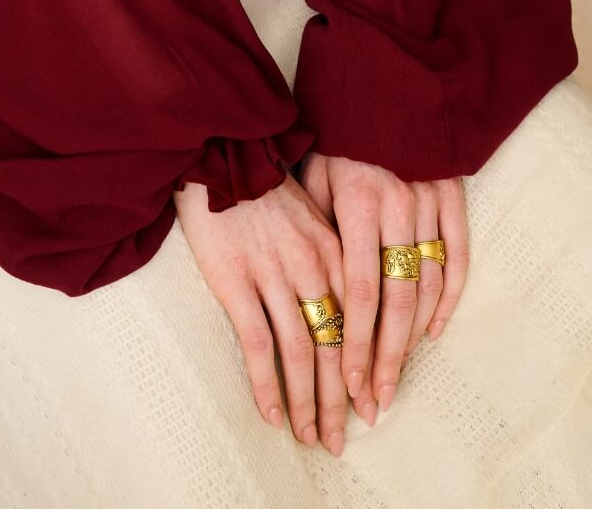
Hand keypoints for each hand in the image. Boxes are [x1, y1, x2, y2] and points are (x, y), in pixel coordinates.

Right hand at [173, 173, 350, 455]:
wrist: (220, 153)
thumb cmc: (266, 186)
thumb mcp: (315, 213)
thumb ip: (334, 256)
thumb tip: (349, 309)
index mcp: (337, 248)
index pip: (363, 323)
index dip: (368, 369)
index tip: (371, 405)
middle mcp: (312, 265)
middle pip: (337, 345)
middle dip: (342, 398)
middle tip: (341, 437)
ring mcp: (274, 274)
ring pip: (302, 352)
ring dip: (308, 402)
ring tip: (310, 435)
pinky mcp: (236, 281)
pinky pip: (258, 344)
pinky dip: (267, 384)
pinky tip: (273, 413)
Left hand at [297, 151, 469, 424]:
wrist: (384, 75)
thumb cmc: (338, 129)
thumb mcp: (314, 170)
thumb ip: (316, 226)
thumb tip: (309, 288)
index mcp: (360, 202)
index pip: (359, 289)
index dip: (355, 341)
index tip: (347, 384)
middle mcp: (399, 206)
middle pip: (396, 299)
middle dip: (384, 357)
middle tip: (374, 404)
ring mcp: (430, 202)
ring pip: (428, 285)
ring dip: (412, 339)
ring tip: (395, 380)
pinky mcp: (453, 195)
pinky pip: (457, 256)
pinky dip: (449, 298)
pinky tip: (433, 331)